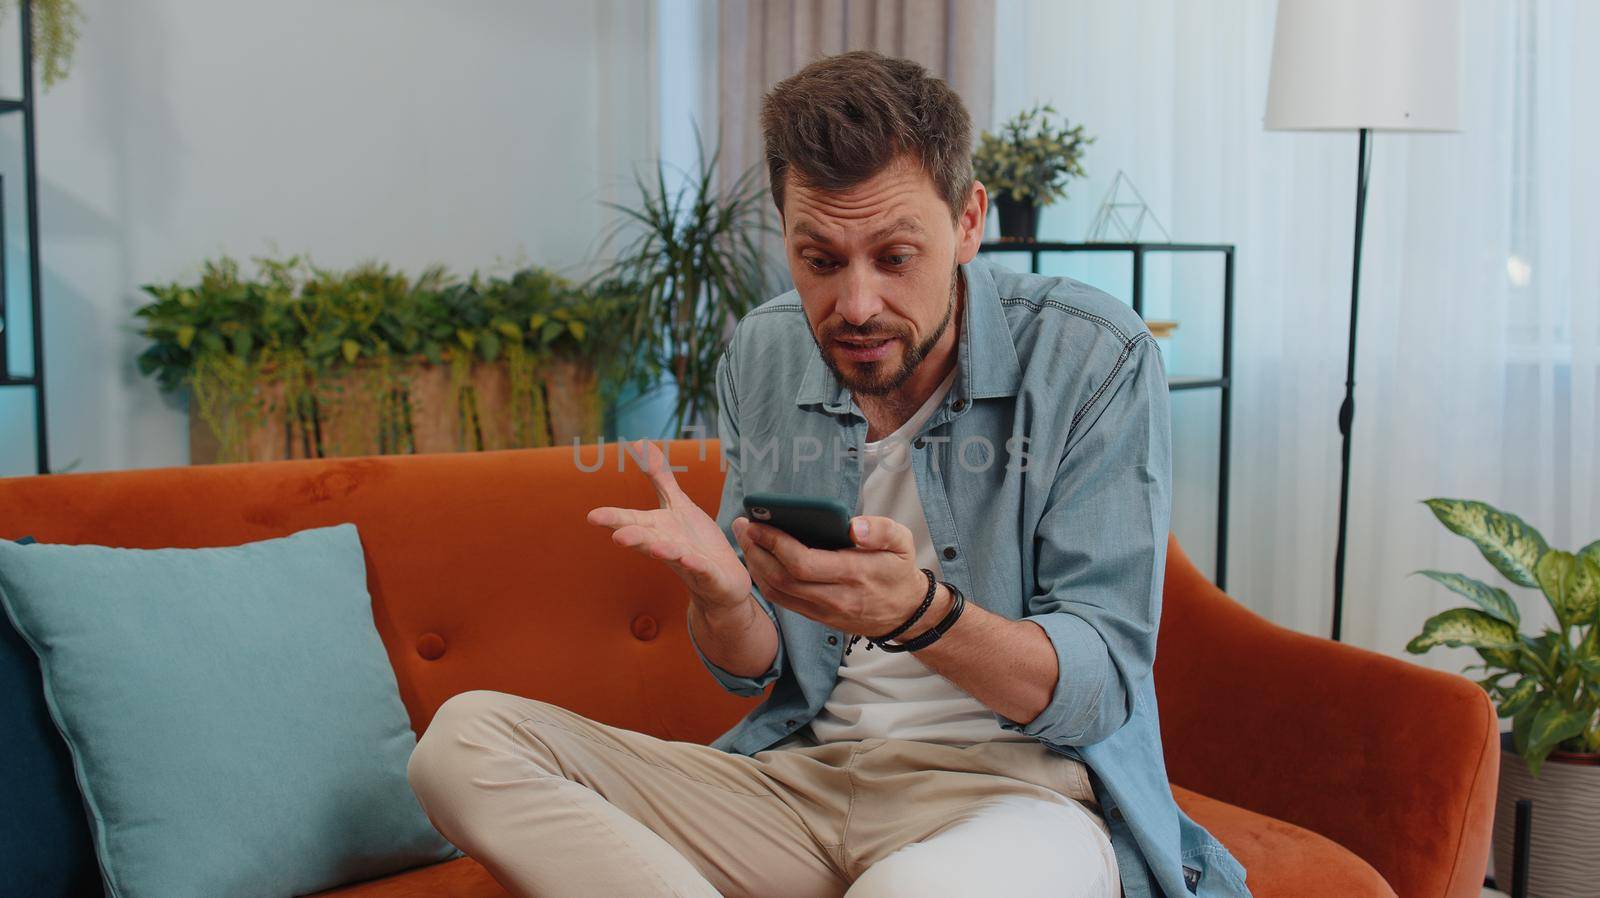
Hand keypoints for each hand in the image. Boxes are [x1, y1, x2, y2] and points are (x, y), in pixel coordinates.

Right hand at [587, 440, 751, 611]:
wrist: (720, 580)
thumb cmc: (695, 541)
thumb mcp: (678, 504)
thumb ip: (659, 478)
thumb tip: (639, 444)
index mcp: (658, 529)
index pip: (632, 521)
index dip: (614, 518)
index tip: (592, 516)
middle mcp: (667, 546)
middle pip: (647, 540)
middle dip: (633, 538)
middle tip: (617, 536)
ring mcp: (687, 562)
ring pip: (673, 555)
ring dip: (664, 551)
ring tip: (655, 548)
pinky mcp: (709, 574)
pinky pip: (700, 568)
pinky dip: (695, 564)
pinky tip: (689, 559)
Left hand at [734, 514, 929, 634]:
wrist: (905, 612)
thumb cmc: (898, 570)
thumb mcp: (902, 542)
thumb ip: (881, 530)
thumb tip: (853, 526)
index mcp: (854, 574)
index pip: (803, 563)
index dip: (775, 543)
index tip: (759, 523)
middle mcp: (835, 597)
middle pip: (782, 578)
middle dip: (757, 550)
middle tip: (743, 526)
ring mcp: (823, 611)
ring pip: (777, 592)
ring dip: (755, 565)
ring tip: (746, 539)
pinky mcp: (816, 617)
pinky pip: (782, 601)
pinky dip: (764, 580)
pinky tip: (757, 560)